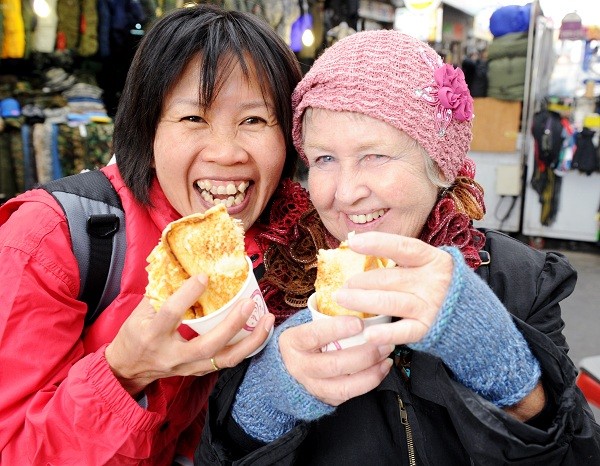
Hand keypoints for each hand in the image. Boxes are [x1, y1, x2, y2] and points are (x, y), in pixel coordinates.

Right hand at [105, 274, 274, 395]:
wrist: (129, 369)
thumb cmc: (135, 334)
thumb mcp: (139, 311)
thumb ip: (161, 292)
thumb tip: (184, 265)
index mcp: (153, 334)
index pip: (171, 313)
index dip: (188, 294)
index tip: (204, 276)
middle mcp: (172, 354)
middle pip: (208, 344)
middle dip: (232, 324)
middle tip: (249, 303)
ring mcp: (188, 367)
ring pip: (225, 359)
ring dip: (251, 341)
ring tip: (268, 320)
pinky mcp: (199, 371)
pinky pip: (228, 361)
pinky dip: (247, 347)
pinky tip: (261, 332)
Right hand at [278, 316, 392, 405]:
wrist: (290, 366)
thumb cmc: (306, 338)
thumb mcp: (306, 323)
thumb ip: (325, 315)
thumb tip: (356, 297)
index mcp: (293, 342)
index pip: (314, 335)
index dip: (337, 329)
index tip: (359, 322)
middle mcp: (300, 366)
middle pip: (333, 364)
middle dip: (364, 354)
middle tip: (383, 341)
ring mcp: (312, 386)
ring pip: (343, 386)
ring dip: (371, 371)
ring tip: (386, 356)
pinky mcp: (325, 398)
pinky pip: (349, 395)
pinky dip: (370, 382)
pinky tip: (382, 368)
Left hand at [336, 232, 453, 345]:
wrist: (473, 317)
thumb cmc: (440, 286)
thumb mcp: (428, 267)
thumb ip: (403, 261)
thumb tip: (362, 248)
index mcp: (433, 260)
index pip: (403, 247)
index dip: (378, 243)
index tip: (353, 242)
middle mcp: (433, 281)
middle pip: (390, 278)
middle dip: (361, 280)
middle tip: (343, 284)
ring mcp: (431, 306)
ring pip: (390, 302)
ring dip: (362, 301)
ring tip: (342, 299)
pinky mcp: (428, 329)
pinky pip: (403, 331)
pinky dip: (385, 333)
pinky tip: (368, 333)